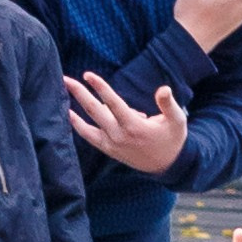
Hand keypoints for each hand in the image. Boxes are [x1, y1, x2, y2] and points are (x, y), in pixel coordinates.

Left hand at [65, 71, 189, 174]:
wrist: (167, 166)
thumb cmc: (172, 138)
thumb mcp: (176, 120)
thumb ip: (168, 104)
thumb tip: (163, 89)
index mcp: (134, 126)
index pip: (112, 103)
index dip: (99, 87)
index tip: (87, 75)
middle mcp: (119, 136)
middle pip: (94, 111)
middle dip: (79, 94)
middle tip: (65, 79)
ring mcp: (112, 144)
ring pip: (88, 124)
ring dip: (74, 108)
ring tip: (64, 93)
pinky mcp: (109, 150)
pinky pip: (89, 137)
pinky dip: (78, 126)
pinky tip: (69, 114)